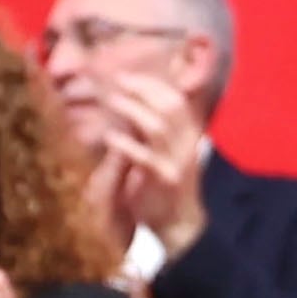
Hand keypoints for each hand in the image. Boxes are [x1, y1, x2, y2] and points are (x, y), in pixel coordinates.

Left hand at [85, 75, 209, 262]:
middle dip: (143, 88)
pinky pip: (147, 158)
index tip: (124, 74)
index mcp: (187, 133)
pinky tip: (109, 137)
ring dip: (133, 109)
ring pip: (158, 126)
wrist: (178, 223)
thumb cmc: (162, 183)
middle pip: (170, 105)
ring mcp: (178, 160)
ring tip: (111, 100)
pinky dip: (127, 144)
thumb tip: (130, 100)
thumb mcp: (161, 150)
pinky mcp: (166, 180)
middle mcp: (186, 142)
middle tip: (114, 80)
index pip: (174, 98)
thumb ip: (150, 128)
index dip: (151, 83)